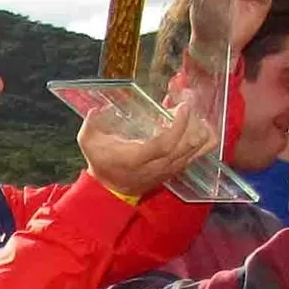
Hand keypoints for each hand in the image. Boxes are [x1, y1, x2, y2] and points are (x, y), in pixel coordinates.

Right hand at [79, 100, 216, 198]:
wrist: (112, 189)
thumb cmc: (102, 163)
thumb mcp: (88, 143)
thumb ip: (91, 124)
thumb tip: (98, 109)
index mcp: (137, 158)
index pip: (166, 144)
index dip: (178, 125)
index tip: (182, 106)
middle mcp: (158, 165)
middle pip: (188, 146)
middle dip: (194, 120)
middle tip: (189, 100)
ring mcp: (170, 168)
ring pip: (197, 150)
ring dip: (200, 128)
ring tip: (194, 111)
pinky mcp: (176, 169)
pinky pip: (196, 154)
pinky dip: (200, 137)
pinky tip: (195, 122)